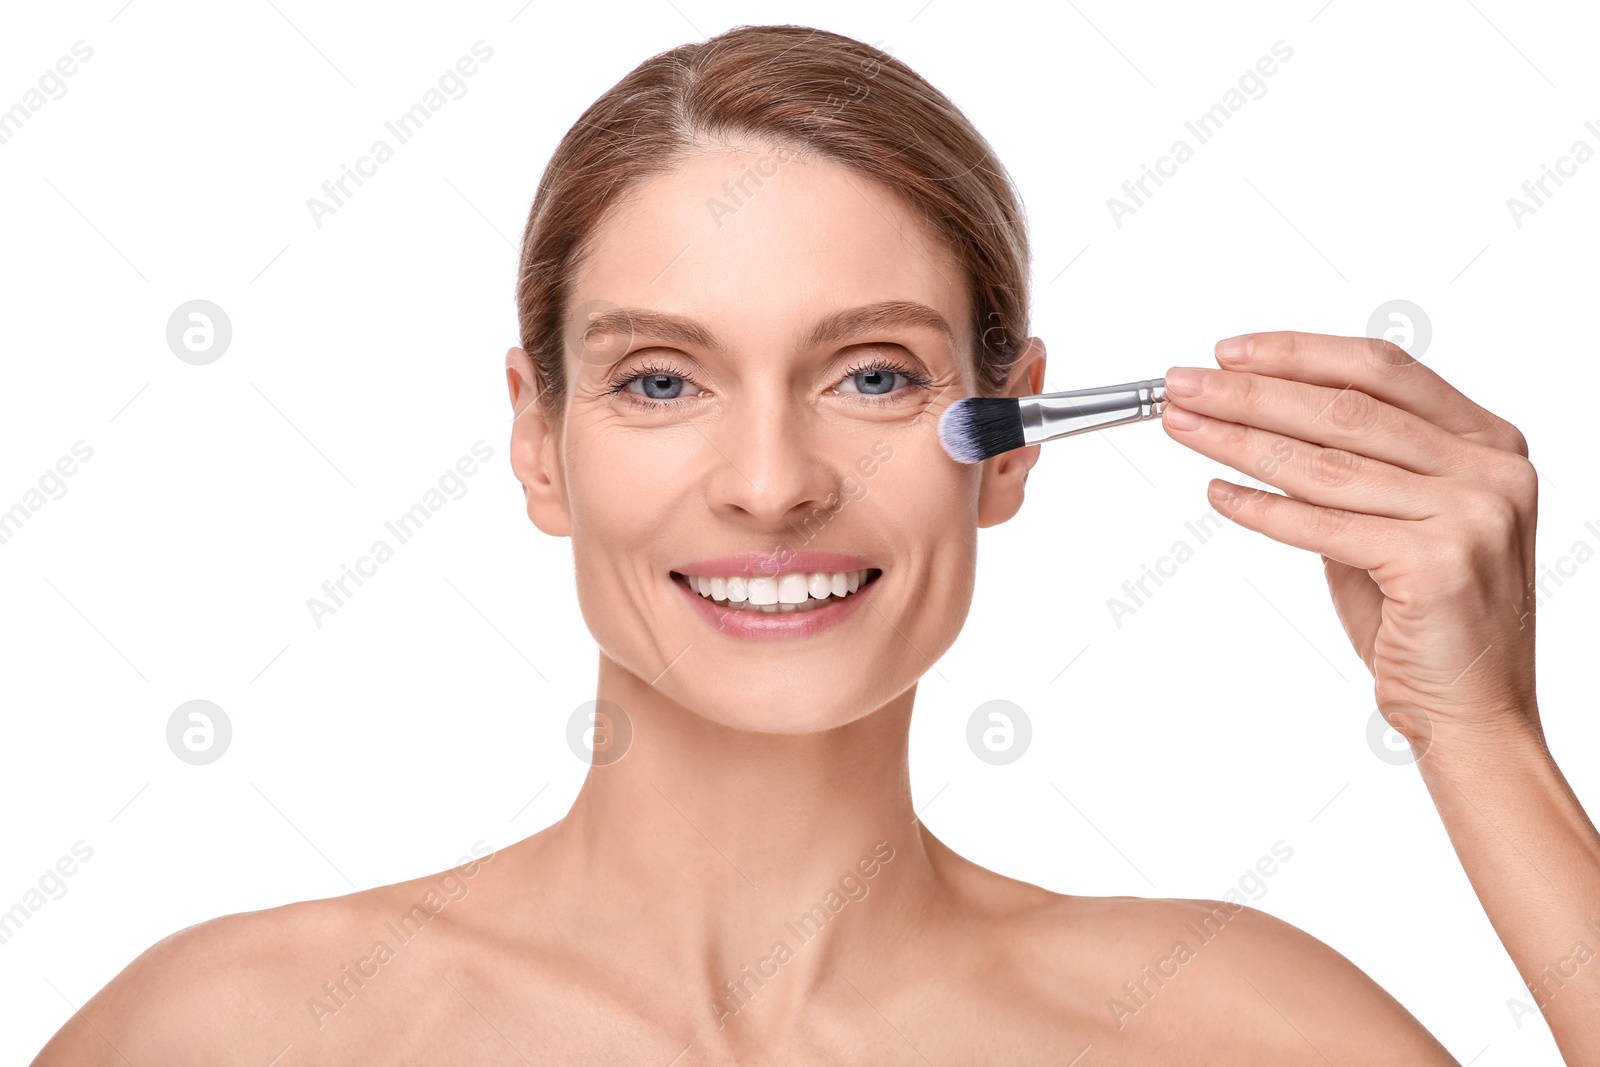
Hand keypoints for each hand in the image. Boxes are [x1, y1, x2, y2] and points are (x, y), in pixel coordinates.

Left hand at [1160, 332, 1540, 754]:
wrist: (1473, 712)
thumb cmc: (1428, 621)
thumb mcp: (1397, 524)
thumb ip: (1353, 469)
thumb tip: (1263, 416)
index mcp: (1488, 443)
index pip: (1382, 370)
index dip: (1298, 354)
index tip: (1228, 352)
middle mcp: (1490, 471)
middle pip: (1345, 409)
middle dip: (1250, 392)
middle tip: (1183, 385)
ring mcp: (1471, 516)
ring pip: (1325, 463)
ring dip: (1239, 440)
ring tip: (1184, 428)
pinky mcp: (1437, 564)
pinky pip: (1322, 525)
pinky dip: (1261, 507)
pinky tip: (1218, 492)